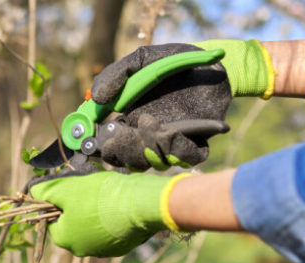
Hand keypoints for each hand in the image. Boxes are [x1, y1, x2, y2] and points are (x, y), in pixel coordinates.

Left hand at [30, 171, 188, 256]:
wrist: (139, 206)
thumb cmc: (97, 197)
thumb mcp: (65, 189)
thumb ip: (45, 192)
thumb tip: (33, 193)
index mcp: (64, 239)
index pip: (53, 220)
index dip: (59, 203)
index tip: (69, 191)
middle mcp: (81, 251)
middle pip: (73, 225)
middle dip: (78, 208)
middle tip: (88, 192)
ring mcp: (103, 251)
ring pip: (92, 229)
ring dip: (95, 214)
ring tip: (105, 197)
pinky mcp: (122, 247)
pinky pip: (110, 232)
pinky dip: (111, 220)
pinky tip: (117, 207)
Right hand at [89, 41, 273, 168]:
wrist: (210, 59)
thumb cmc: (172, 60)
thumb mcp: (140, 60)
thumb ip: (116, 75)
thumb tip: (97, 99)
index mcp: (130, 121)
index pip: (109, 146)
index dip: (100, 147)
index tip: (94, 140)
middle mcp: (149, 136)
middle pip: (129, 161)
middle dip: (124, 152)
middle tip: (126, 132)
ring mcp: (173, 140)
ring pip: (155, 162)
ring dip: (150, 148)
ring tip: (151, 123)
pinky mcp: (198, 141)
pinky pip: (187, 157)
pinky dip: (179, 149)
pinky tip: (174, 131)